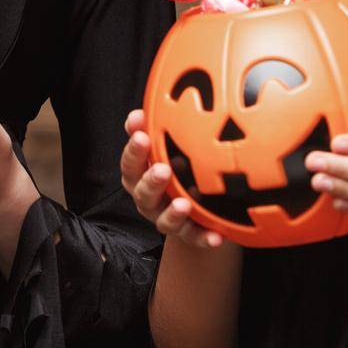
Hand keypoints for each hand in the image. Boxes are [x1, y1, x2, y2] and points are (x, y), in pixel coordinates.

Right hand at [120, 109, 225, 249]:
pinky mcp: (187, 234)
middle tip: (162, 169)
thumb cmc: (174, 166)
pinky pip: (194, 238)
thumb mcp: (164, 147)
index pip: (130, 164)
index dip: (134, 151)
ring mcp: (166, 218)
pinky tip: (217, 236)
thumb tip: (142, 109)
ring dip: (173, 213)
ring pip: (164, 221)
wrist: (193, 203)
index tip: (141, 134)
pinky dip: (204, 238)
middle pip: (143, 194)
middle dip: (151, 181)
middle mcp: (149, 200)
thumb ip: (152, 129)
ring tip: (184, 204)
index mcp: (140, 176)